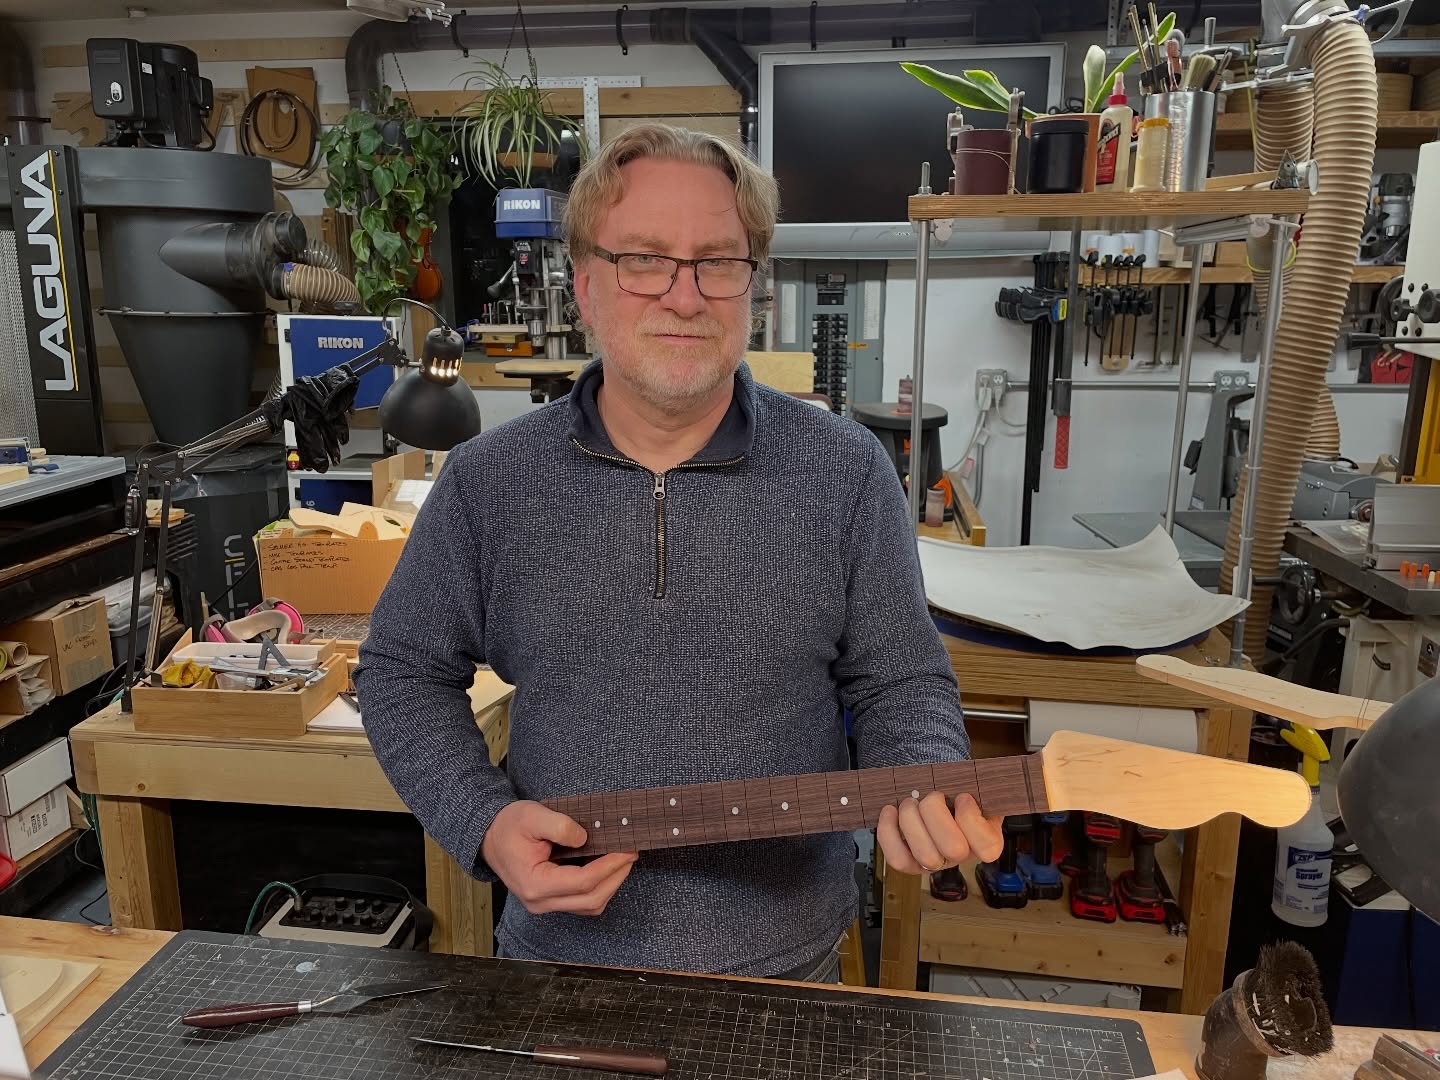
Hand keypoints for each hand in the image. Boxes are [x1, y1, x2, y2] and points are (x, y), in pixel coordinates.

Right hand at [481, 801, 636, 915]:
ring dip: (610, 884)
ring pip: (589, 906)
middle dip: (616, 877)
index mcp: (535, 884)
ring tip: (622, 860)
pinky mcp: (551, 900)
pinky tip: (607, 868)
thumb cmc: (509, 826)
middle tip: (631, 854)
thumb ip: (559, 826)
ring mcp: (545, 904)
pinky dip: (600, 887)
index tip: (627, 849)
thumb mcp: (532, 816)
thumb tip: (585, 838)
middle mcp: (540, 901)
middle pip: (591, 900)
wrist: (490, 836)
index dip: (610, 866)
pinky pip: (582, 902)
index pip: (583, 882)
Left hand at [876, 792, 1003, 875]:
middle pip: (953, 849)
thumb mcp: (974, 784)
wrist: (936, 791)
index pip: (988, 847)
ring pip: (926, 856)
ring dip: (912, 821)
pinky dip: (889, 833)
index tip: (963, 796)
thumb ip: (974, 786)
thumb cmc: (957, 787)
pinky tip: (889, 810)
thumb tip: (963, 788)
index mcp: (986, 838)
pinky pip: (899, 860)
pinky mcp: (912, 863)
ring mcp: (937, 863)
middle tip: (933, 795)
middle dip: (936, 814)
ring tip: (910, 801)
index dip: (971, 819)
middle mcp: (963, 856)